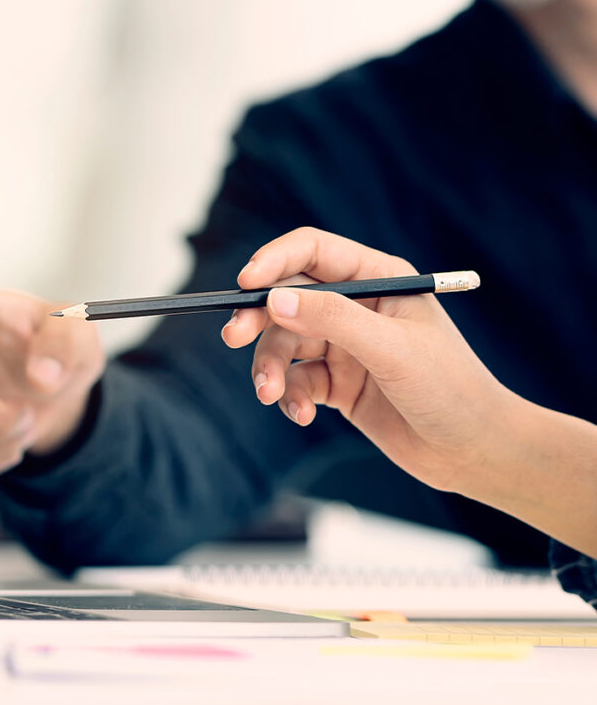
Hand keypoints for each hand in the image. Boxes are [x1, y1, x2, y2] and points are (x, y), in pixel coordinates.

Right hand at [220, 227, 517, 493]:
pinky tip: (302, 415)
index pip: (312, 252)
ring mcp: (344, 346)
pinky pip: (294, 381)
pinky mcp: (336, 384)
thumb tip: (273, 299)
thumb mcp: (391, 349)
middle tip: (232, 337)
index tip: (246, 284)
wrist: (473, 452)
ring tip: (271, 395)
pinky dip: (290, 396)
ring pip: (283, 344)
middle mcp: (356, 307)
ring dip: (269, 368)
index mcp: (378, 279)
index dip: (274, 261)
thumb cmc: (450, 389)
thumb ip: (332, 319)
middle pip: (287, 298)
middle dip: (258, 319)